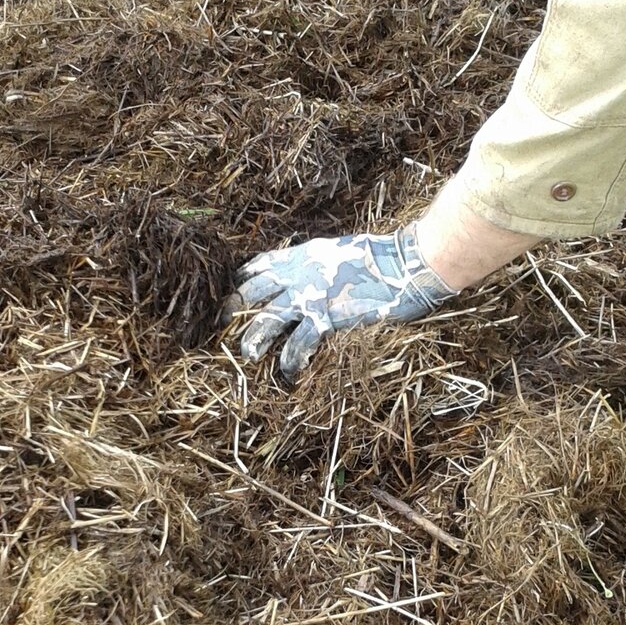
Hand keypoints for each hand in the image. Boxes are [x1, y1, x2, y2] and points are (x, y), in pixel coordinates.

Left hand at [224, 224, 457, 379]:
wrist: (404, 265)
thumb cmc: (382, 258)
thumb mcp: (342, 252)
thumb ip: (320, 264)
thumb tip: (312, 273)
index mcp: (303, 254)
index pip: (262, 264)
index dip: (243, 279)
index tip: (231, 291)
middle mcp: (299, 272)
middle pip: (254, 290)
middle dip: (234, 307)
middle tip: (221, 324)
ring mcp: (310, 295)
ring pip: (267, 319)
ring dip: (254, 338)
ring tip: (248, 354)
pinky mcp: (324, 318)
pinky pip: (298, 343)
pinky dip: (291, 360)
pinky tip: (289, 372)